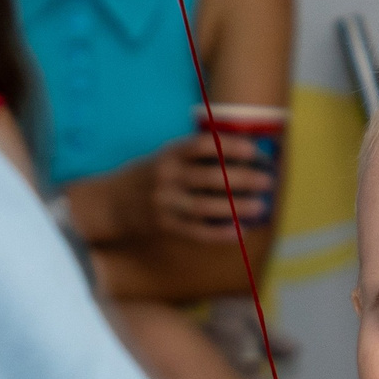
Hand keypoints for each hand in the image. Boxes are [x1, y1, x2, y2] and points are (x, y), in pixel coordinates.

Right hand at [146, 133, 277, 243]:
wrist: (111, 203)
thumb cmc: (148, 177)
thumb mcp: (165, 157)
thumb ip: (194, 157)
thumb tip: (239, 158)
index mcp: (168, 154)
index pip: (202, 146)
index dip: (230, 147)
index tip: (255, 151)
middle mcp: (165, 177)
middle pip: (209, 177)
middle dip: (243, 179)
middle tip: (267, 181)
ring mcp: (164, 203)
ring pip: (205, 207)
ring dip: (236, 207)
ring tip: (260, 206)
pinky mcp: (165, 226)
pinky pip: (196, 231)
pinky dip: (220, 232)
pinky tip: (240, 231)